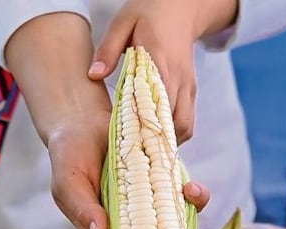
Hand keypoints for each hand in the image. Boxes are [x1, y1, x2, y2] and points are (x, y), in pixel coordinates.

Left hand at [89, 0, 236, 142]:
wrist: (180, 7)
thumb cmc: (148, 13)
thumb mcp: (123, 23)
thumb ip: (108, 49)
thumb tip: (94, 74)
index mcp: (160, 61)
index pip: (156, 101)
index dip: (144, 125)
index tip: (128, 142)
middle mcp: (179, 78)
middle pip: (174, 122)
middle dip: (155, 142)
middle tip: (132, 156)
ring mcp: (188, 87)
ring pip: (185, 126)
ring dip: (167, 141)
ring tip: (144, 152)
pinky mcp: (191, 91)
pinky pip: (187, 121)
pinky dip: (174, 135)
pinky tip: (155, 140)